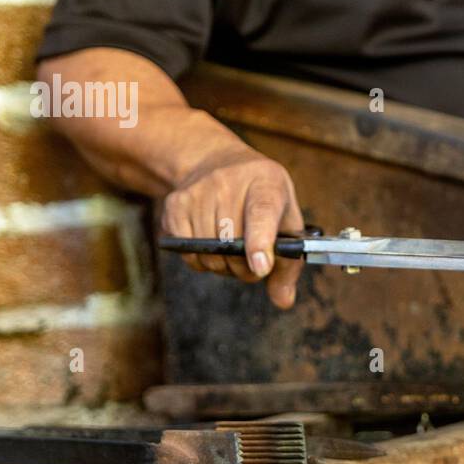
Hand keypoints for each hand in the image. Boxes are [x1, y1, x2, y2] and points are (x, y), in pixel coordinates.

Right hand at [161, 146, 303, 308]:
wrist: (217, 163)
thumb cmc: (260, 198)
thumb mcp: (286, 220)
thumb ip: (289, 264)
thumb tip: (284, 301)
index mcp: (266, 182)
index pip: (261, 214)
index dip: (260, 243)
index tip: (262, 267)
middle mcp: (228, 182)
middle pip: (232, 243)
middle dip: (245, 267)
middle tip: (254, 264)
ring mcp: (198, 191)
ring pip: (209, 253)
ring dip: (224, 266)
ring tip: (233, 251)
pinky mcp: (174, 204)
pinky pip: (188, 253)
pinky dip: (202, 261)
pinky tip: (212, 245)